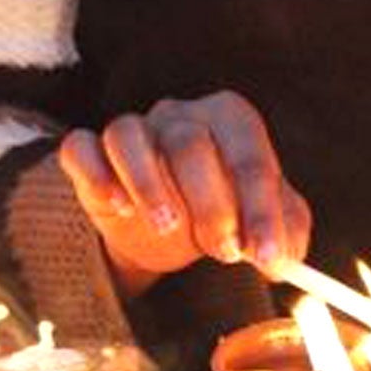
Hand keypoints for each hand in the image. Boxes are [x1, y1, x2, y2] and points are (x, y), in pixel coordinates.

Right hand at [58, 91, 311, 295]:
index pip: (249, 155)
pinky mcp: (91, 153)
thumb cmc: (219, 210)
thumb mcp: (260, 221)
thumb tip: (287, 256)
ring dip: (150, 186)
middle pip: (190, 143)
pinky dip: (98, 176)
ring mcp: (133, 129)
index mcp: (230, 118)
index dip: (261, 208)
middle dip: (212, 204)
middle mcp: (180, 114)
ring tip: (169, 228)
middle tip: (224, 251)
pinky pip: (83, 148)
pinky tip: (118, 207)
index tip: (267, 255)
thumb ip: (283, 232)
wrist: (162, 226)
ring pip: (130, 137)